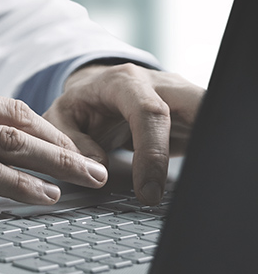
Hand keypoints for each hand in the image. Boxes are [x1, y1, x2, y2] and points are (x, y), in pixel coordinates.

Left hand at [43, 63, 204, 205]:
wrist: (98, 87)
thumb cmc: (81, 104)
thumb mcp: (61, 117)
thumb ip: (71, 141)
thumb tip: (97, 168)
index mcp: (124, 82)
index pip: (149, 113)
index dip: (153, 154)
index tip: (148, 191)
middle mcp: (160, 84)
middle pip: (198, 104)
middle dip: (203, 142)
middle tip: (192, 189)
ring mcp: (182, 96)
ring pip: (212, 115)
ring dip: (211, 150)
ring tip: (199, 187)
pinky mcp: (194, 113)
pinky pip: (211, 130)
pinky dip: (209, 154)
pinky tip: (200, 180)